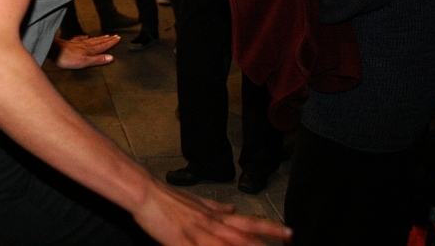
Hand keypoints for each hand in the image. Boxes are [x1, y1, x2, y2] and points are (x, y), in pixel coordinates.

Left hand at [53, 34, 119, 69]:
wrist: (53, 50)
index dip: (111, 43)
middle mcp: (85, 45)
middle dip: (108, 39)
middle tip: (115, 36)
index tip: (118, 38)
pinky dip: (85, 37)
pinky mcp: (71, 44)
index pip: (103, 46)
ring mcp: (78, 44)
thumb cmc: (68, 58)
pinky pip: (80, 39)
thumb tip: (111, 58)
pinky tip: (86, 36)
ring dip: (100, 38)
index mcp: (90, 50)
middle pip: (99, 42)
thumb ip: (98, 60)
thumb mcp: (85, 62)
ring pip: (92, 40)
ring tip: (106, 36)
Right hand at [134, 178, 291, 245]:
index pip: (248, 223)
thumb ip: (215, 206)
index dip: (269, 228)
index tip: (288, 232)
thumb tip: (232, 208)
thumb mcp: (196, 201)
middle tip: (286, 243)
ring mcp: (198, 234)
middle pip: (244, 237)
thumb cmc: (168, 198)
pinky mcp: (182, 243)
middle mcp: (211, 225)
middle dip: (264, 244)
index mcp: (215, 216)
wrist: (146, 192)